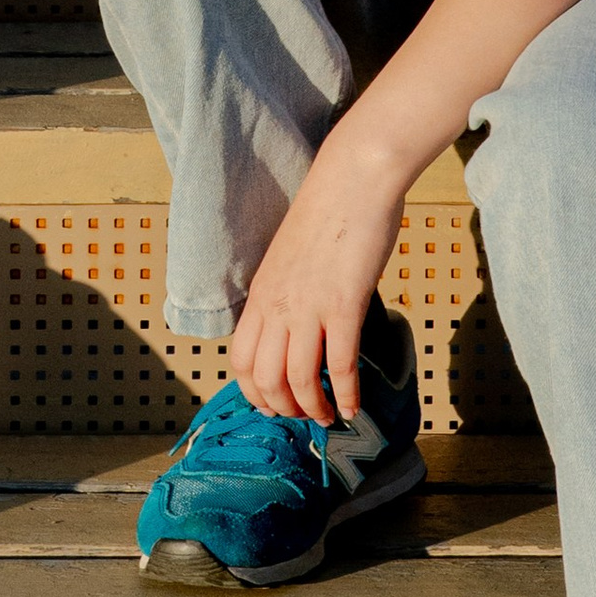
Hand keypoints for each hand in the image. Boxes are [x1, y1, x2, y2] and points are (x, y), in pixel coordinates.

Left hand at [229, 137, 399, 423]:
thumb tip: (300, 326)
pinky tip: (355, 406)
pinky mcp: (345, 305)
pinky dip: (347, 394)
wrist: (353, 179)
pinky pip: (340, 366)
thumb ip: (288, 293)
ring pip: (298, 380)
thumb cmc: (328, 213)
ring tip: (329, 417)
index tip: (272, 405)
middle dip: (282, 408)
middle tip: (302, 417)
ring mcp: (309, 307)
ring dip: (313, 408)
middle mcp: (277, 305)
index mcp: (260, 293)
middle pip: (264, 378)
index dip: (254, 393)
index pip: (240, 360)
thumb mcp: (290, 259)